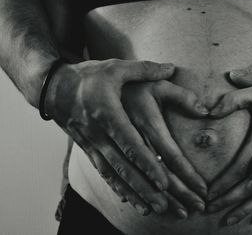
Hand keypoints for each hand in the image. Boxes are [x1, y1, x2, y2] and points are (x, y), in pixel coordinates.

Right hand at [45, 59, 207, 215]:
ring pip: (115, 175)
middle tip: (166, 205)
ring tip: (153, 208)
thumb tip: (172, 68)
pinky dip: (118, 188)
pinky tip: (129, 200)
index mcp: (110, 113)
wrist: (54, 88)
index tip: (164, 181)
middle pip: (125, 166)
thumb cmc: (88, 77)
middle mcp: (101, 134)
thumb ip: (145, 69)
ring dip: (134, 193)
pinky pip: (104, 173)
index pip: (132, 144)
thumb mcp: (116, 68)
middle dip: (146, 187)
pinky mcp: (89, 150)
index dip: (147, 163)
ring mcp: (93, 144)